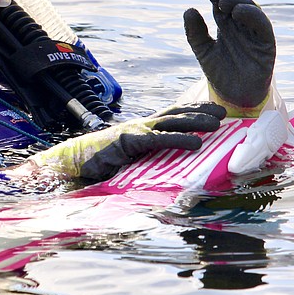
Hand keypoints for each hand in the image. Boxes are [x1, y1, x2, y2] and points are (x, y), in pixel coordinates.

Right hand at [23, 102, 225, 181]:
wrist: (69, 166)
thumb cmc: (96, 169)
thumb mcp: (128, 167)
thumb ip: (147, 168)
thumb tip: (169, 182)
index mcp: (140, 130)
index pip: (170, 117)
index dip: (192, 113)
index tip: (213, 113)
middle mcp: (139, 126)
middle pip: (175, 114)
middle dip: (200, 112)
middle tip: (224, 113)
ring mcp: (133, 131)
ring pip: (170, 122)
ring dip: (195, 121)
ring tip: (217, 123)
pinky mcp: (127, 141)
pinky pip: (157, 139)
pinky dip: (178, 140)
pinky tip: (196, 143)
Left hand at [183, 0, 275, 115]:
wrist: (234, 97)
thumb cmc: (221, 73)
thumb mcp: (203, 51)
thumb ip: (195, 32)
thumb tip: (189, 9)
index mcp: (225, 21)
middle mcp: (240, 22)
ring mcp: (254, 31)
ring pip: (250, 5)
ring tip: (222, 2)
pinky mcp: (266, 42)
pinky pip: (262, 24)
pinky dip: (252, 14)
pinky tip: (238, 11)